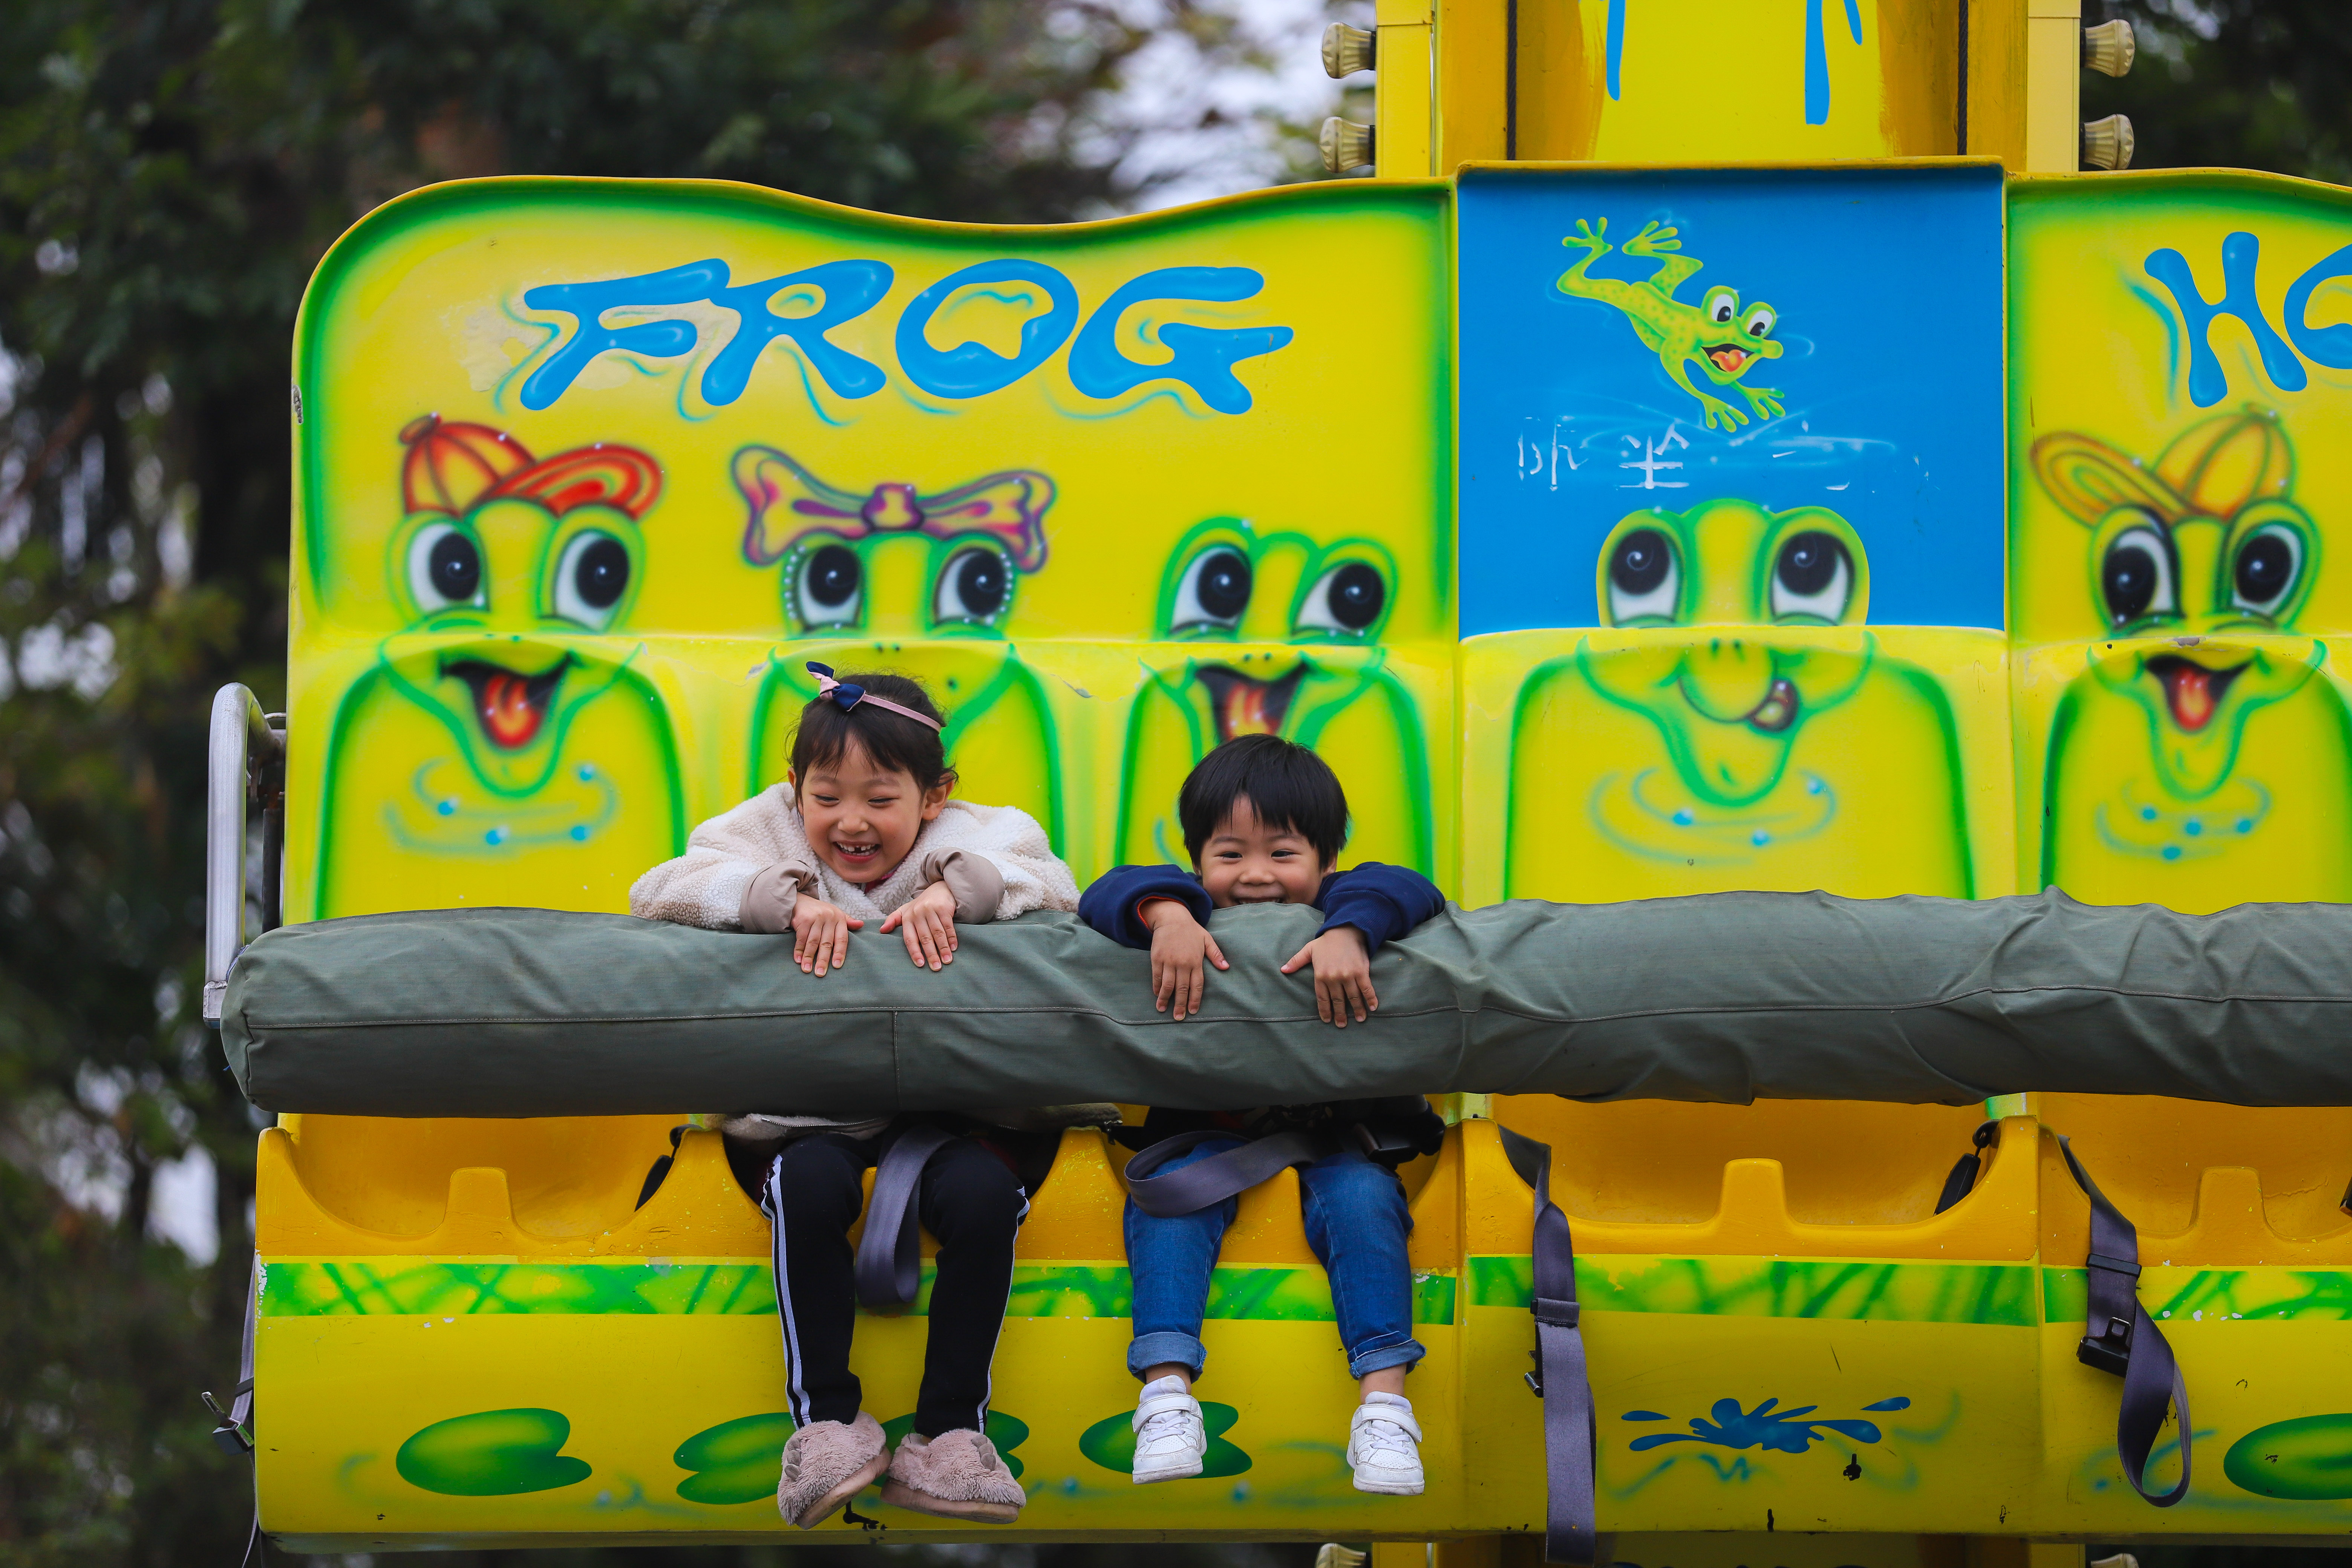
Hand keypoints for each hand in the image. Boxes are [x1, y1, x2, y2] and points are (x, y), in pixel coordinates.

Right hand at [790, 896, 861, 976]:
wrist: (800, 900)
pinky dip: (799, 950)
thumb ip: (847, 921)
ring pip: (813, 942)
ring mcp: (816, 918)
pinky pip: (801, 938)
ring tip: (807, 970)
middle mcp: (829, 918)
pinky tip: (798, 960)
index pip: (842, 939)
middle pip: (827, 943)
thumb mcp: (836, 914)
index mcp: (839, 919)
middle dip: (823, 960)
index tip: (837, 966)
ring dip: (809, 958)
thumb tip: (861, 925)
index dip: (839, 953)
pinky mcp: (803, 919)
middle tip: (820, 973)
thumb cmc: (820, 911)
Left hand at [881, 880, 959, 970]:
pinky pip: (948, 926)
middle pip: (925, 938)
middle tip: (936, 968)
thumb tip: (881, 930)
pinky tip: (954, 948)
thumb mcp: (905, 911)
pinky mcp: (943, 908)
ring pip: (937, 933)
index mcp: (907, 917)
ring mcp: (931, 910)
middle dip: (931, 955)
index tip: (920, 965)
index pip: (909, 939)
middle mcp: (917, 914)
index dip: (915, 952)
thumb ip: (893, 920)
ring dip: (943, 949)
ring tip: (947, 961)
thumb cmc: (921, 905)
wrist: (938, 888)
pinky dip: (952, 938)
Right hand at [1143, 899, 1226, 1021]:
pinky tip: (1157, 995)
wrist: (1171, 917)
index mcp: (1196, 961)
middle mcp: (1183, 963)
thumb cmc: (1190, 930)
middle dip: (1180, 1005)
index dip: (1195, 999)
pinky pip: (1157, 976)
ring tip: (1163, 1010)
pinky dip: (1157, 987)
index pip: (1197, 985)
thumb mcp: (1206, 939)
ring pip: (1167, 985)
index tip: (1193, 1011)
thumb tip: (1226, 967)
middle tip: (1179, 1017)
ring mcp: (1169, 961)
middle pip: (1182, 988)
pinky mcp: (1157, 958)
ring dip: (1165, 999)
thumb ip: (1216, 954)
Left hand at [1281, 926, 1374, 1026]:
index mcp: (1320, 975)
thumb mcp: (1308, 950)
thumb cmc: (1326, 942)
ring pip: (1353, 998)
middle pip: (1338, 1001)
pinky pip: (1366, 989)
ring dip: (1357, 1010)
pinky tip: (1373, 1008)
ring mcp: (1348, 975)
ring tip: (1360, 1020)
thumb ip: (1296, 961)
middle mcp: (1334, 977)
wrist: (1345, 930)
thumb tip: (1283, 970)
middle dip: (1340, 1015)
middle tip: (1342, 1025)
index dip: (1325, 1011)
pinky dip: (1371, 999)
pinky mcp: (1361, 972)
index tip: (1328, 1020)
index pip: (1322, 998)